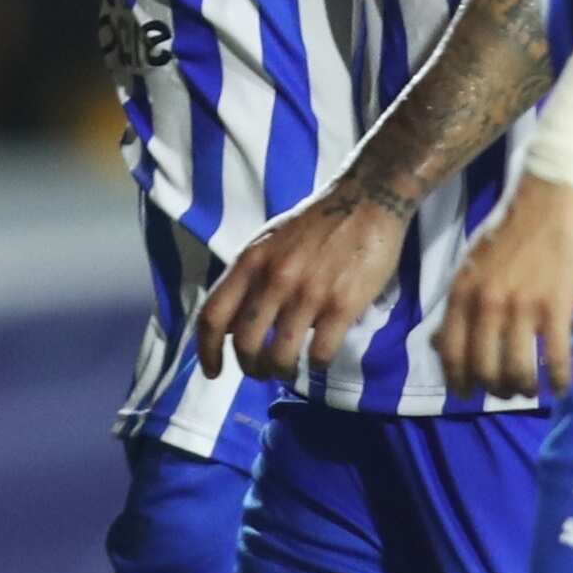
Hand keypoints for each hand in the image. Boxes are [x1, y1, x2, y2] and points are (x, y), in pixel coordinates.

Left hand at [200, 178, 411, 381]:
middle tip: (260, 372)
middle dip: (250, 368)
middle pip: (245, 344)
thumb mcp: (268, 243)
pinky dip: (317, 366)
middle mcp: (274, 279)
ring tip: (287, 371)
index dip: (207, 351)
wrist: (365, 200)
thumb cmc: (315, 224)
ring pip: (280, 355)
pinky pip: (320, 353)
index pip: (213, 316)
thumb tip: (232, 322)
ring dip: (281, 372)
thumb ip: (249, 277)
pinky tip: (319, 361)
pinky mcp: (342, 305)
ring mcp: (308, 294)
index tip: (212, 372)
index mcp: (250, 262)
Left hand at [435, 176, 572, 398]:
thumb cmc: (515, 226)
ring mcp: (521, 305)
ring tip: (533, 389)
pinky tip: (563, 385)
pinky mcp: (556, 305)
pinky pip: (554, 358)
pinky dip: (558, 379)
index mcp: (462, 290)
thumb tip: (440, 339)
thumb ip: (461, 299)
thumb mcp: (474, 261)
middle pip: (484, 368)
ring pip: (517, 370)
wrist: (553, 193)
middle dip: (495, 389)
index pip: (450, 351)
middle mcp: (486, 302)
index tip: (467, 395)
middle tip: (508, 393)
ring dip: (525, 387)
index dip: (458, 380)